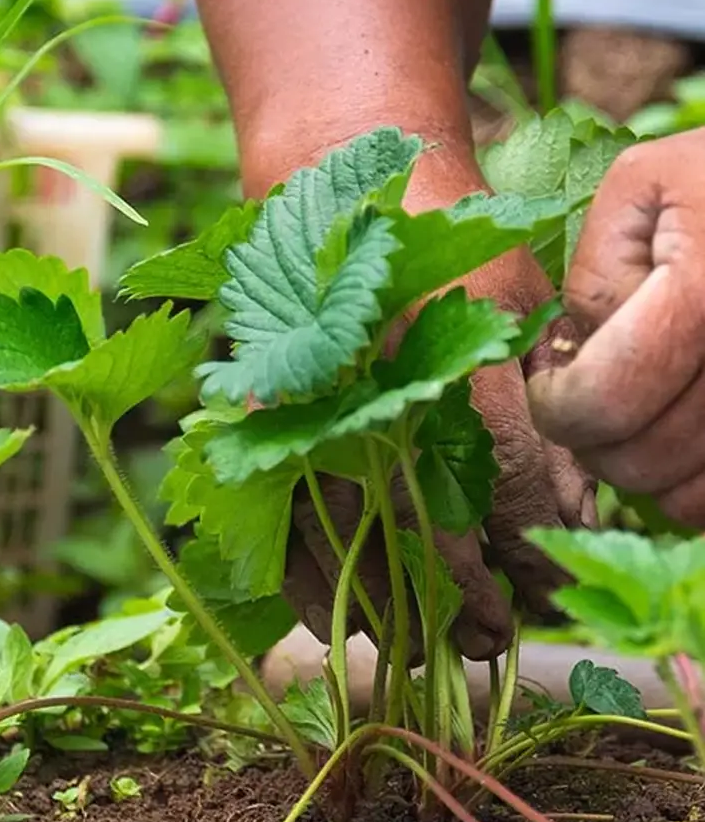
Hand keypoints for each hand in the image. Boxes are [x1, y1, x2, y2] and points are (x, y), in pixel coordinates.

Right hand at [273, 143, 594, 660]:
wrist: (325, 176)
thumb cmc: (435, 232)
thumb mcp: (514, 291)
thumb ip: (540, 395)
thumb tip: (567, 506)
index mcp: (447, 341)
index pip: (503, 476)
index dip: (529, 544)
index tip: (544, 579)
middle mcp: (370, 379)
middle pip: (419, 520)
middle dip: (462, 594)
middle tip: (492, 637)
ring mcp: (303, 397)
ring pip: (343, 531)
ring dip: (387, 603)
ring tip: (428, 645)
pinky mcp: (255, 412)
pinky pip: (271, 513)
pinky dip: (299, 577)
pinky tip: (332, 618)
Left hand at [527, 129, 704, 527]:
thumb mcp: (643, 183)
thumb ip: (598, 269)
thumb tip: (580, 353)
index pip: (604, 401)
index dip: (555, 407)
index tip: (548, 384)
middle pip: (646, 460)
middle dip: (592, 443)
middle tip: (586, 401)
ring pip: (692, 499)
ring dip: (646, 476)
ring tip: (636, 415)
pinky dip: (694, 489)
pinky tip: (680, 433)